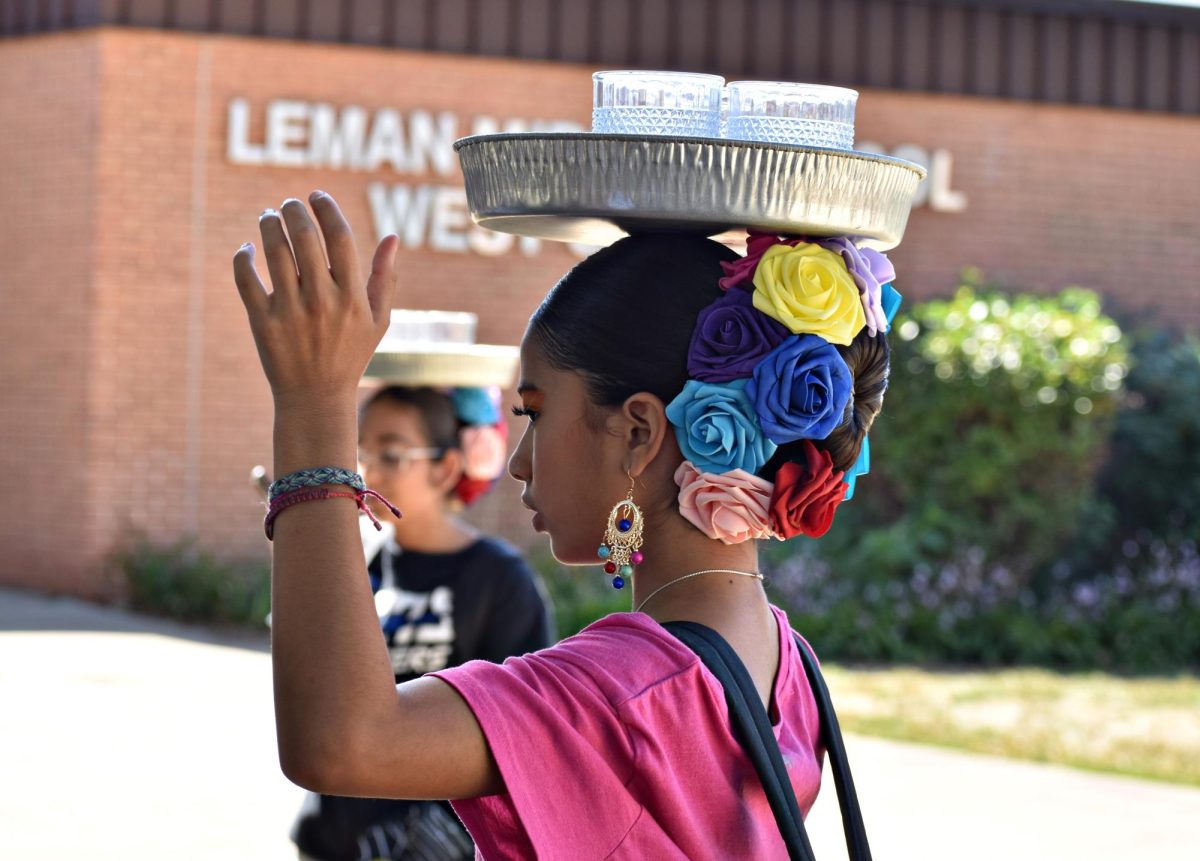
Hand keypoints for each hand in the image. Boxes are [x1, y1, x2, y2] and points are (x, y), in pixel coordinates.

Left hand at [233, 192, 398, 405]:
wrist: (316, 398)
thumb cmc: (350, 354)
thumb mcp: (378, 320)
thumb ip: (384, 278)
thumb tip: (393, 237)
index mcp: (352, 297)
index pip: (339, 236)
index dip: (326, 208)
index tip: (316, 195)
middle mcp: (322, 300)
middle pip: (305, 236)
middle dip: (294, 209)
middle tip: (289, 203)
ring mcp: (290, 311)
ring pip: (273, 251)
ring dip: (269, 224)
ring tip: (269, 217)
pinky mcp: (262, 322)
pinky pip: (245, 278)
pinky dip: (243, 256)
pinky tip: (248, 248)